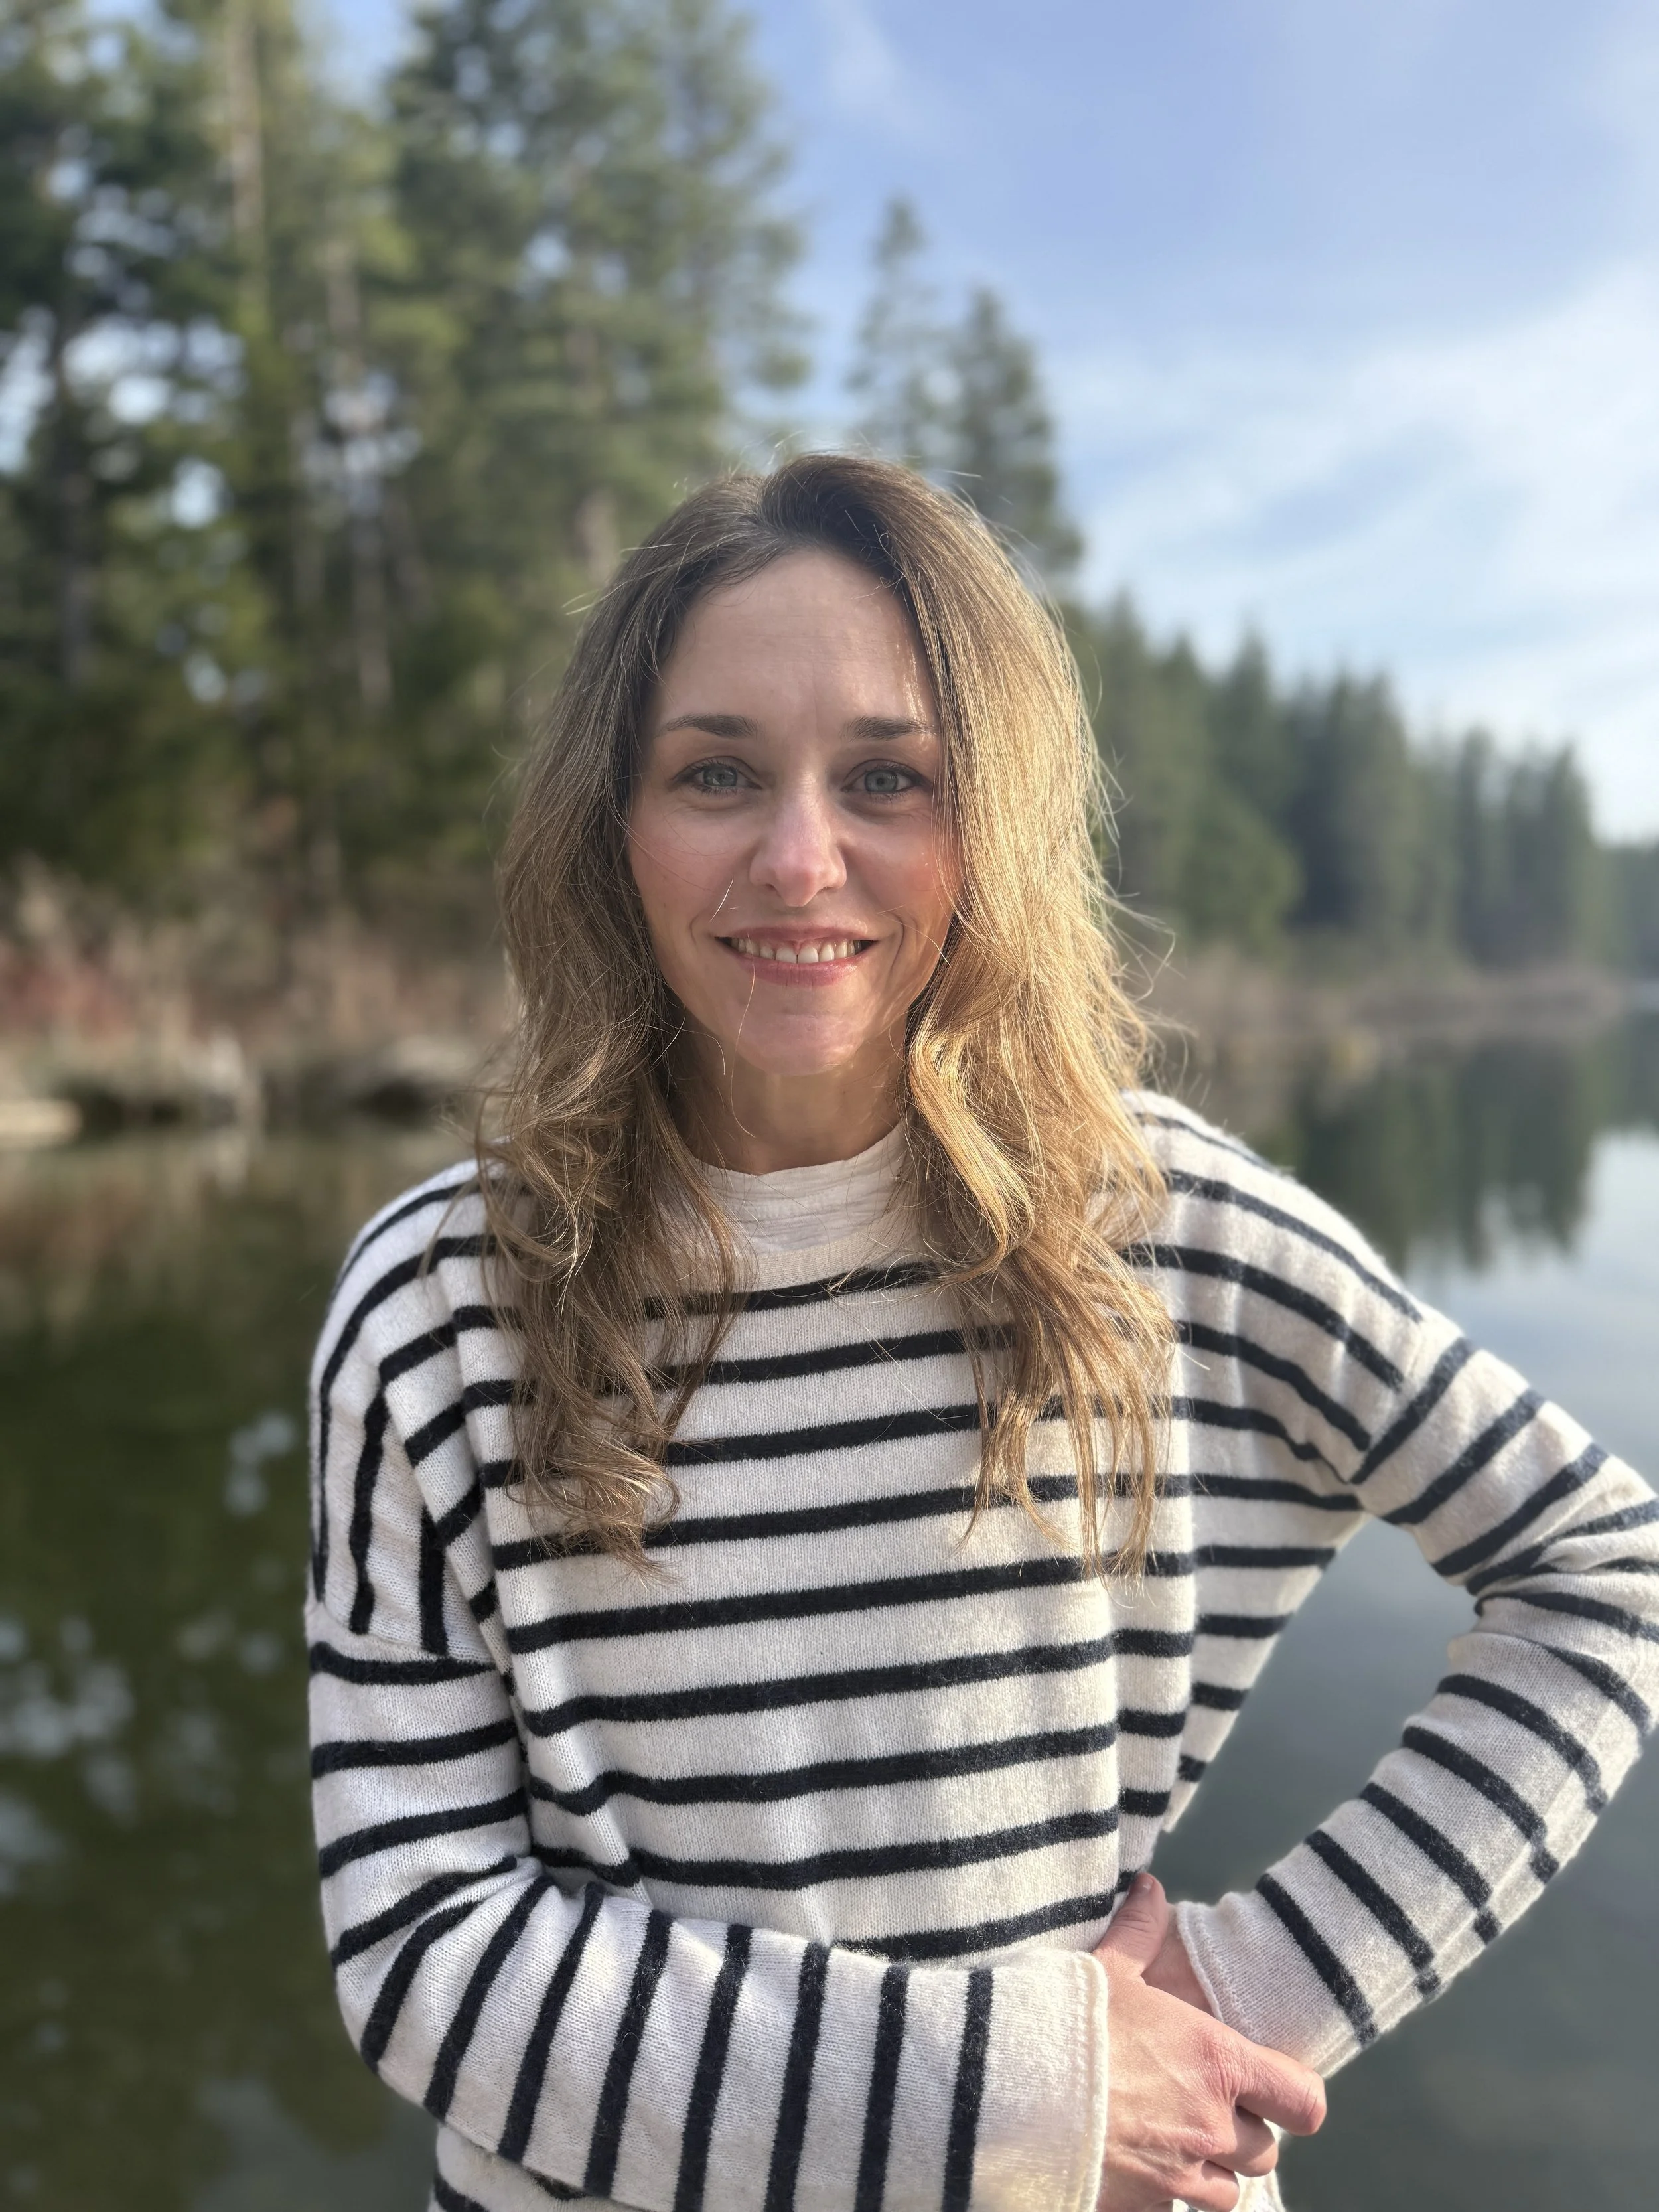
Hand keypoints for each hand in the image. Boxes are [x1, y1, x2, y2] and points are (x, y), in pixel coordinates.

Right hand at [1092, 1875, 1324, 2211]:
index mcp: (1217, 2063)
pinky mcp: (1145, 2207)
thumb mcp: (1107, 1969)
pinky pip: (1178, 2211)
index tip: (1276, 2086)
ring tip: (1178, 2140)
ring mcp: (1180, 2175)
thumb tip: (1152, 1887)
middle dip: (1244, 2131)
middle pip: (1266, 2149)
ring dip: (1214, 2169)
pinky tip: (1140, 2168)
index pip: (1303, 2100)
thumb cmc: (1069, 2024)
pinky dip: (1169, 2196)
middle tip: (1207, 2105)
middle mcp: (1212, 2125)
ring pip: (1230, 2190)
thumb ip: (1140, 1931)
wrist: (1012, 2090)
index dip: (1297, 2095)